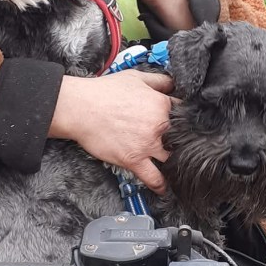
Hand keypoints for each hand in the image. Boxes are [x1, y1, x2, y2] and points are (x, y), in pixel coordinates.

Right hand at [48, 70, 174, 192]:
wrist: (81, 108)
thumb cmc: (104, 92)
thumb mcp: (136, 77)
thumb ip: (159, 81)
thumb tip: (173, 83)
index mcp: (162, 105)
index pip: (183, 115)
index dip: (183, 121)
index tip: (183, 128)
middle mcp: (159, 126)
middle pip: (181, 140)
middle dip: (182, 144)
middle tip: (181, 149)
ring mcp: (147, 145)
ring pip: (171, 160)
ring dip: (175, 164)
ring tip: (177, 169)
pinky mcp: (133, 160)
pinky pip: (153, 178)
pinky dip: (161, 185)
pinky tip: (165, 188)